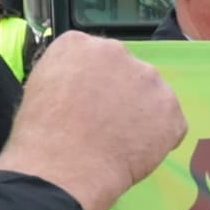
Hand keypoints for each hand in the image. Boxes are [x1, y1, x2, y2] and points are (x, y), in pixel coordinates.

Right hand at [0, 36, 187, 209]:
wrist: (64, 166)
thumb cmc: (41, 134)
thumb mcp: (39, 89)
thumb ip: (66, 77)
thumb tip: (80, 88)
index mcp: (78, 44)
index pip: (94, 58)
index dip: (92, 85)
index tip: (86, 105)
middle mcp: (116, 51)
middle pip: (125, 72)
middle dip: (119, 95)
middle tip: (105, 125)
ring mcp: (148, 78)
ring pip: (150, 95)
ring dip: (142, 114)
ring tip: (120, 142)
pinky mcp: (170, 108)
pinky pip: (170, 123)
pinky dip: (160, 138)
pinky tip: (137, 153)